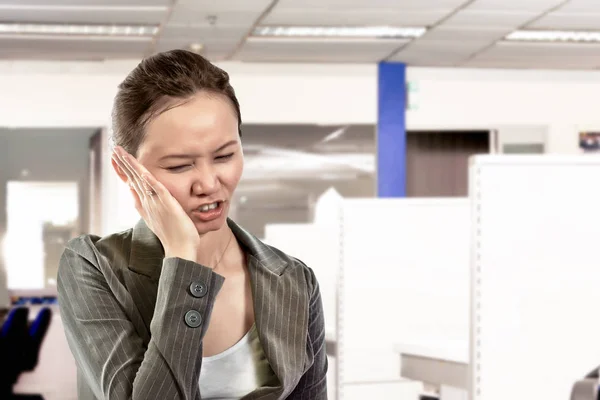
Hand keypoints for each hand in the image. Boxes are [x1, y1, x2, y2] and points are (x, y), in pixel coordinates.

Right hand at [112, 146, 199, 260]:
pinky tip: (141, 170)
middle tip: (114, 150)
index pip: (132, 184)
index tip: (115, 159)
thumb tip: (135, 192)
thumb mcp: (156, 218)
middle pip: (132, 179)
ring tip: (120, 153)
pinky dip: (147, 179)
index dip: (123, 171)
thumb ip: (145, 205)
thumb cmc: (173, 236)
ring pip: (139, 180)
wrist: (180, 250)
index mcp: (145, 205)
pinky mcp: (166, 204)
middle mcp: (147, 203)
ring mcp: (155, 204)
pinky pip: (155, 188)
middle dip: (123, 164)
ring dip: (130, 166)